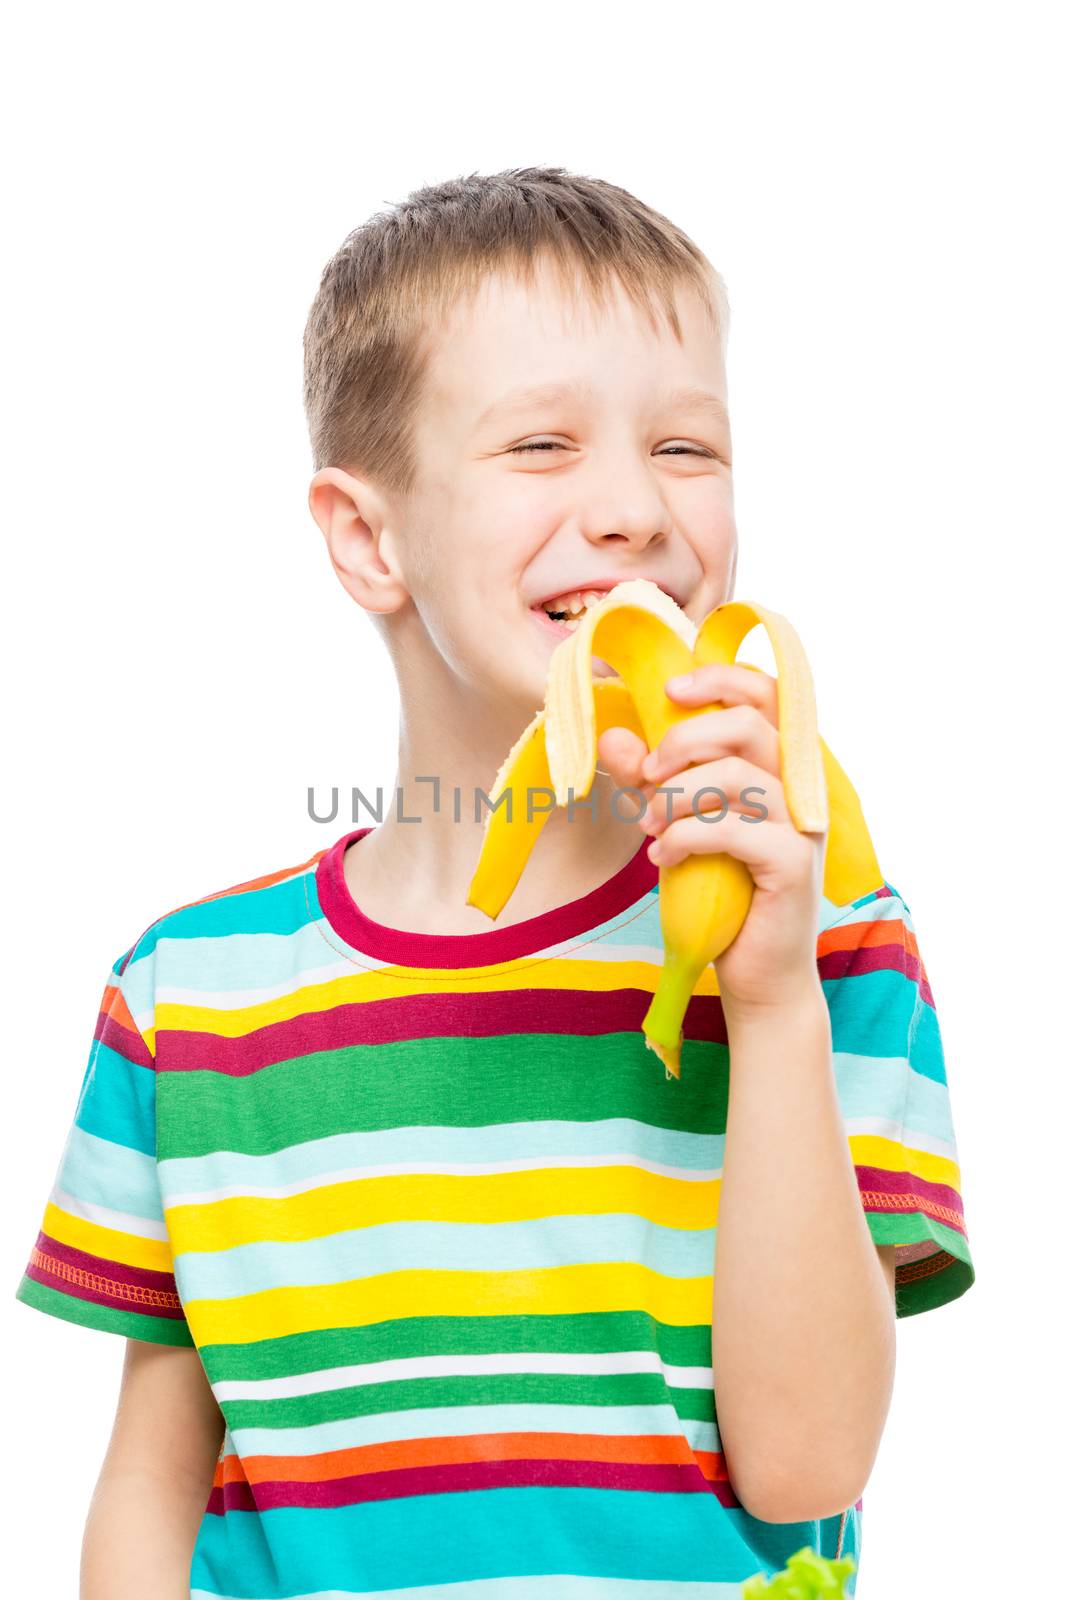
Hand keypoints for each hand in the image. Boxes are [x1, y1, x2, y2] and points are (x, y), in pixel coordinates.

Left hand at [596, 662, 826, 1015]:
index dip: (719, 678)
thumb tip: (611, 737)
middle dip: (681, 741)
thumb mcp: (677, 823)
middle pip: (745, 724)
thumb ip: (649, 779)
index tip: (669, 691)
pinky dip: (683, 838)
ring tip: (648, 827)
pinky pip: (731, 828)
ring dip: (673, 797)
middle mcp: (801, 786)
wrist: (756, 970)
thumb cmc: (721, 890)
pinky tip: (662, 858)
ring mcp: (804, 824)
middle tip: (647, 775)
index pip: (765, 693)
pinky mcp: (794, 863)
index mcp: (780, 764)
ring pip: (732, 775)